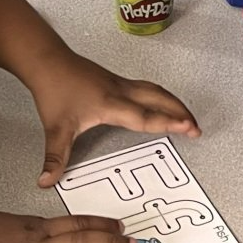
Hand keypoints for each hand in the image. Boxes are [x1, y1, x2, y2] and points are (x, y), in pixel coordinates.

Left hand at [24, 52, 200, 186]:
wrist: (48, 61)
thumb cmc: (55, 89)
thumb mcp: (56, 128)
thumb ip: (55, 157)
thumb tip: (47, 181)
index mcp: (111, 104)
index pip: (145, 116)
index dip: (168, 123)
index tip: (187, 128)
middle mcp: (121, 92)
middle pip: (159, 99)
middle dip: (181, 113)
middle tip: (196, 128)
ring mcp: (121, 84)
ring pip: (156, 91)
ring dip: (174, 103)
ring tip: (187, 117)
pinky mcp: (117, 81)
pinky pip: (148, 88)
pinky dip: (162, 97)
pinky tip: (162, 103)